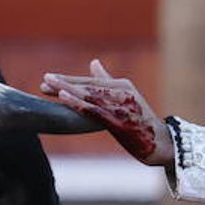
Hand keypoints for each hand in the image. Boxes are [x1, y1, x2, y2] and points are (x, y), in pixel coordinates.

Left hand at [41, 60, 173, 165]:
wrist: (161, 142)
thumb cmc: (141, 121)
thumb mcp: (127, 97)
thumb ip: (108, 80)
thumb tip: (93, 62)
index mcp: (122, 85)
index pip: (90, 80)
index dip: (69, 80)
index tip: (49, 79)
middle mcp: (121, 92)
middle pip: (87, 86)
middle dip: (64, 84)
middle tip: (44, 80)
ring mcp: (120, 105)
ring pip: (88, 95)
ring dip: (66, 90)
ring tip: (47, 85)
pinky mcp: (119, 120)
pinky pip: (94, 110)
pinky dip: (78, 102)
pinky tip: (63, 98)